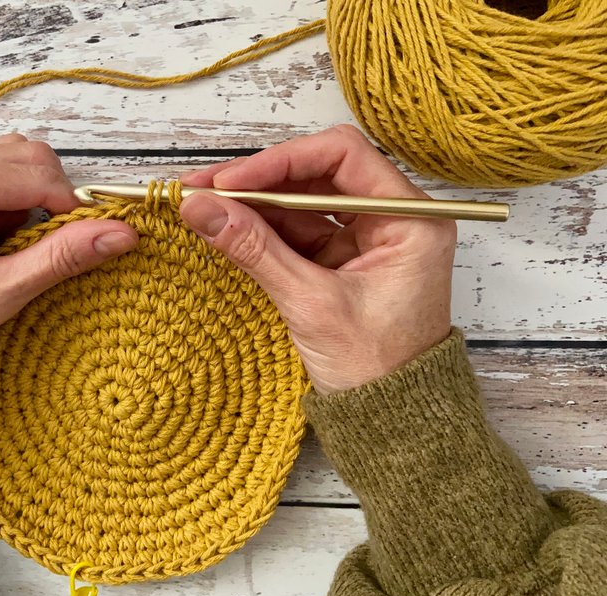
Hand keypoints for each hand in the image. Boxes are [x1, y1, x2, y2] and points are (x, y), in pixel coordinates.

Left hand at [0, 134, 137, 345]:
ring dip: (23, 205)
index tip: (84, 241)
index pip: (31, 172)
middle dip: (42, 205)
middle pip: (25, 157)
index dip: (70, 205)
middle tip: (23, 253)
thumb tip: (122, 234)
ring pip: (13, 162)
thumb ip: (58, 259)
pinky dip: (4, 206)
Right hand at [179, 125, 455, 395]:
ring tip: (203, 207)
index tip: (231, 182)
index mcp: (410, 220)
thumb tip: (202, 209)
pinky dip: (263, 230)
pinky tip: (227, 228)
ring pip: (303, 201)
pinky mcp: (343, 259)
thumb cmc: (376, 369)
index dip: (281, 161)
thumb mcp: (311, 305)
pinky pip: (298, 231)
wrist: (391, 422)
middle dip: (260, 180)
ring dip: (255, 204)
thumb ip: (256, 251)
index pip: (343, 156)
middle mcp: (392, 218)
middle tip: (204, 189)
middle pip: (319, 173)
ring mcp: (365, 238)